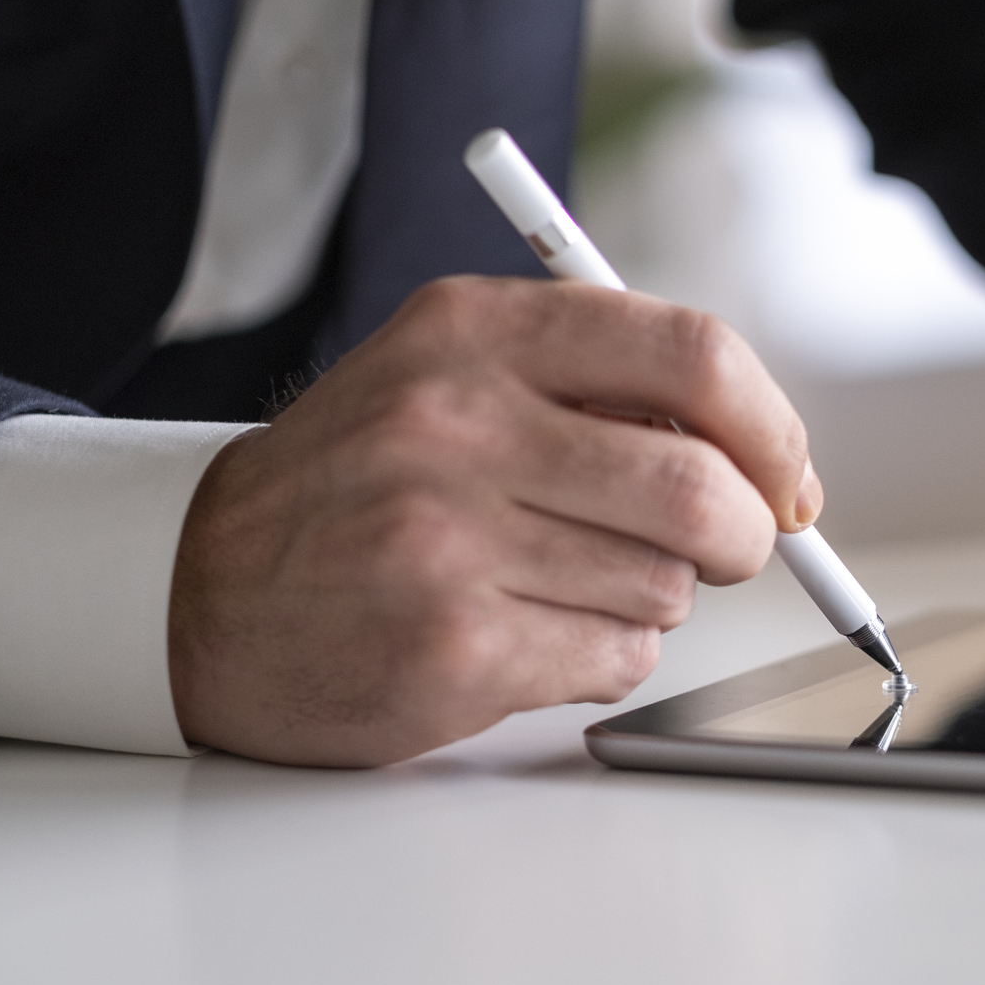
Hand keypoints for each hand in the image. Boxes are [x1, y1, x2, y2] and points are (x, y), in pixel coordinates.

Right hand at [167, 275, 820, 766]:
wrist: (198, 590)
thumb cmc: (357, 483)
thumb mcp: (449, 376)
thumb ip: (591, 385)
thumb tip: (758, 450)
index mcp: (472, 330)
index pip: (692, 353)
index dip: (770, 425)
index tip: (786, 476)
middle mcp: (457, 422)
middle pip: (702, 486)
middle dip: (747, 534)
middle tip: (731, 549)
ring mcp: (447, 537)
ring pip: (667, 583)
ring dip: (654, 596)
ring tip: (567, 582)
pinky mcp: (451, 645)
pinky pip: (617, 655)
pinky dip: (607, 653)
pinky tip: (533, 634)